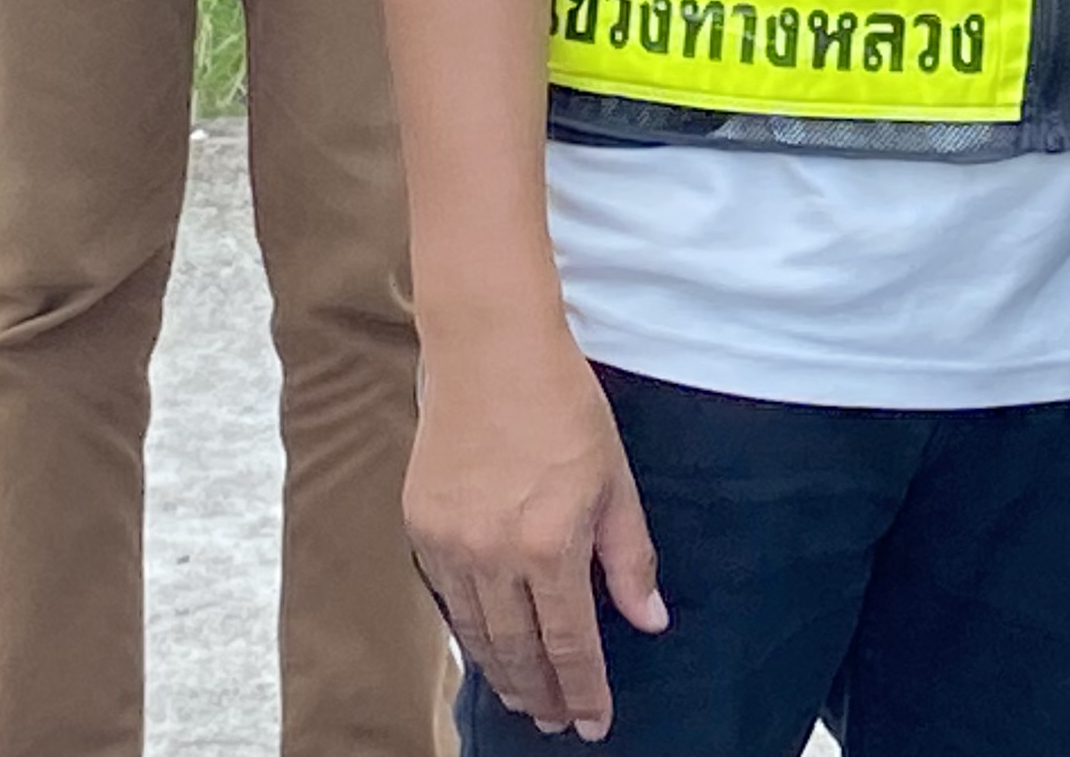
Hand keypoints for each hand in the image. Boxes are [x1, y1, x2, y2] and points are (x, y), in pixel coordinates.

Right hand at [402, 334, 665, 743]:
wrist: (489, 350)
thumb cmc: (565, 406)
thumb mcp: (614, 478)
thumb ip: (629, 556)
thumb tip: (648, 620)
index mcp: (550, 543)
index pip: (570, 643)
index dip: (583, 689)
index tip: (593, 724)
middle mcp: (494, 554)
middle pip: (518, 650)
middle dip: (542, 695)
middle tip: (558, 722)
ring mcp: (451, 543)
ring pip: (478, 633)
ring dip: (504, 672)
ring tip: (526, 698)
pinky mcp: (420, 527)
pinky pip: (448, 597)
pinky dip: (471, 629)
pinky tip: (489, 644)